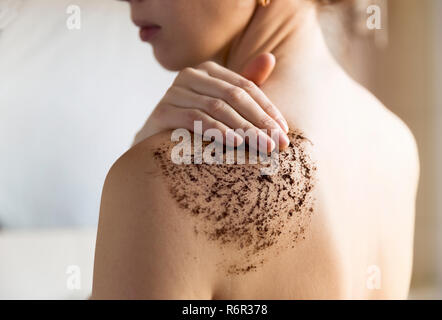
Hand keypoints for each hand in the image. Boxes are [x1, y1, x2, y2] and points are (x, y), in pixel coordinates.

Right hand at [134, 53, 289, 151]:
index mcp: (208, 70)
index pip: (246, 86)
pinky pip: (195, 119)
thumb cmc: (195, 125)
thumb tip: (270, 58)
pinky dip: (218, 131)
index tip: (283, 132)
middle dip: (259, 121)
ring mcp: (174, 92)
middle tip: (277, 144)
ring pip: (217, 107)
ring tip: (262, 146)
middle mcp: (190, 75)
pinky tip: (234, 144)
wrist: (156, 145)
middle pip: (233, 95)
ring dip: (243, 128)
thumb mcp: (223, 104)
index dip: (267, 109)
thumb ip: (245, 84)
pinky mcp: (162, 111)